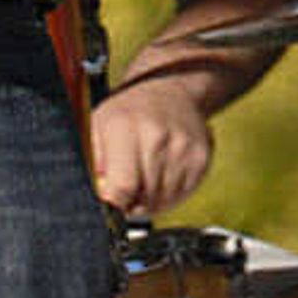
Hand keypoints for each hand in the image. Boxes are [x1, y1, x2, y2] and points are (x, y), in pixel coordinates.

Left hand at [87, 74, 217, 214]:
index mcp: (125, 127)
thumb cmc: (127, 114)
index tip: (111, 206)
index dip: (115, 205)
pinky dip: (169, 195)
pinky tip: (162, 176)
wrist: (170, 90)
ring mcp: (184, 148)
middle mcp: (158, 136)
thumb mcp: (98, 127)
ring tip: (144, 181)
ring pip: (164, 200)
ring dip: (151, 201)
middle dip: (132, 204)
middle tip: (126, 191)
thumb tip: (105, 199)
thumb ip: (94, 164)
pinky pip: (182, 195)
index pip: (123, 186)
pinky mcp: (202, 158)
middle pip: (144, 197)